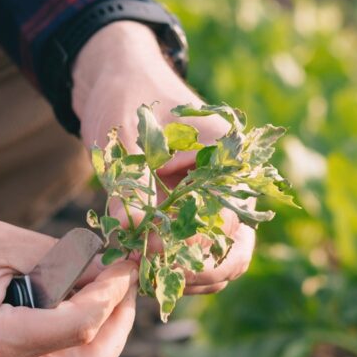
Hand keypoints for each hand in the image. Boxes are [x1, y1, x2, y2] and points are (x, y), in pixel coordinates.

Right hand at [0, 220, 137, 356]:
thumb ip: (55, 256)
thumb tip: (103, 267)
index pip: (79, 327)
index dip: (113, 292)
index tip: (126, 264)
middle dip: (118, 326)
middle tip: (125, 287)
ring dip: (94, 338)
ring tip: (101, 295)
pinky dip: (63, 349)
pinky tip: (66, 313)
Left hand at [72, 21, 253, 293]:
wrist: (120, 81)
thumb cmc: (126, 99)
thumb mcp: (124, 140)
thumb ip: (131, 185)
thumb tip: (130, 231)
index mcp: (228, 156)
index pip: (226, 220)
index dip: (187, 245)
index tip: (143, 248)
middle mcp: (232, 182)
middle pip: (236, 251)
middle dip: (193, 271)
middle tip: (145, 271)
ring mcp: (217, 201)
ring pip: (221, 261)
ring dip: (185, 275)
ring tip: (139, 271)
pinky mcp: (196, 213)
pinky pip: (200, 255)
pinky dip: (176, 267)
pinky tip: (140, 264)